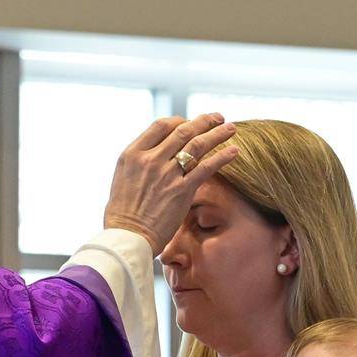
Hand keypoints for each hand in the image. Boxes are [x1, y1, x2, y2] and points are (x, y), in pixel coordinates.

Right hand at [103, 114, 238, 254]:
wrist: (127, 238)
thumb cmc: (122, 214)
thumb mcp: (122, 178)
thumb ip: (140, 162)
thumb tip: (157, 154)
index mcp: (132, 154)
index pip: (161, 126)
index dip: (179, 120)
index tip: (189, 123)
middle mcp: (150, 160)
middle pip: (183, 131)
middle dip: (204, 121)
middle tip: (217, 118)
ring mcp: (167, 174)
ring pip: (197, 144)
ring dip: (217, 133)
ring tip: (230, 128)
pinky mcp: (182, 190)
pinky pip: (207, 167)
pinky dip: (222, 157)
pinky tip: (234, 151)